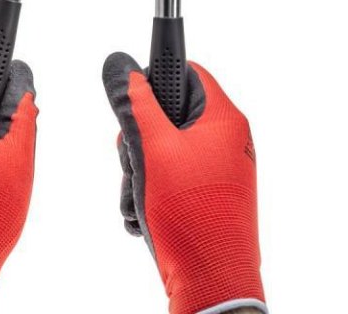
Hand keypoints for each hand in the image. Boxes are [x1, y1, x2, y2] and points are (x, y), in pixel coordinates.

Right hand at [103, 52, 266, 313]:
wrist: (212, 281)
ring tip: (141, 196)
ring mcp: (219, 170)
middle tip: (135, 159)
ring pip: (165, 150)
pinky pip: (172, 178)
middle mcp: (226, 141)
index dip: (156, 77)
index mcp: (223, 120)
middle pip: (170, 114)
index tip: (132, 95)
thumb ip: (135, 104)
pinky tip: (145, 214)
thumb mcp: (153, 149)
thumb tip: (120, 65)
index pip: (189, 71)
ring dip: (141, 171)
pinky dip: (152, 192)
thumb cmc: (192, 215)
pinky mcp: (209, 195)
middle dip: (140, 138)